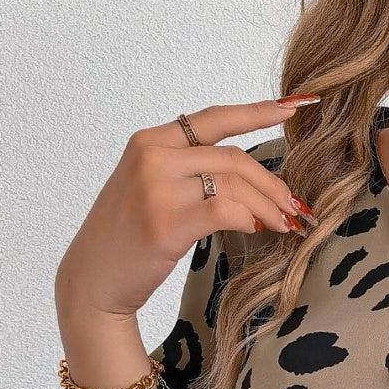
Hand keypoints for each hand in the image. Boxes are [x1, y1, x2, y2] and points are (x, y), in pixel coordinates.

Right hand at [54, 96, 319, 324]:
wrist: (93, 279)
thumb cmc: (127, 240)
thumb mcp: (149, 189)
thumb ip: (185, 170)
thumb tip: (246, 177)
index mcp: (149, 141)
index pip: (214, 118)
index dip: (258, 112)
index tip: (294, 108)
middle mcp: (152, 156)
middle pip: (233, 156)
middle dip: (273, 183)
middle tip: (295, 205)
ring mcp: (157, 188)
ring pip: (234, 183)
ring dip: (269, 206)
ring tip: (285, 224)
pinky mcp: (167, 222)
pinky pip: (225, 210)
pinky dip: (250, 219)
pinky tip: (259, 230)